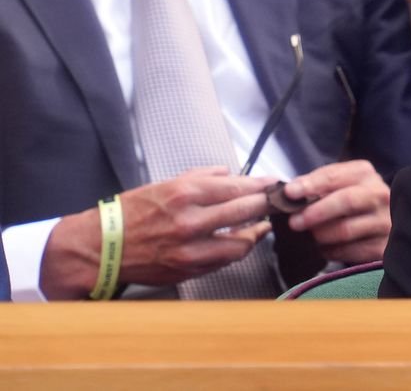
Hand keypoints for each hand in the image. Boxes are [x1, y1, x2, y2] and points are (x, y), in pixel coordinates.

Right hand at [42, 167, 276, 298]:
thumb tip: (228, 172)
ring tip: (262, 225)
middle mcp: (190, 222)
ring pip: (240, 243)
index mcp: (184, 194)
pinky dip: (235, 250)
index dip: (261, 186)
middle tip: (277, 201)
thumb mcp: (163, 184)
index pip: (236, 187)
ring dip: (256, 233)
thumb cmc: (130, 213)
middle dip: (266, 205)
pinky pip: (223, 261)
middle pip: (245, 212)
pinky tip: (240, 241)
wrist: (99, 248)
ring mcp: (190, 250)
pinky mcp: (187, 270)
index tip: (275, 183)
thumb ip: (200, 176)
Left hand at [283, 160, 389, 263]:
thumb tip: (288, 193)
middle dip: (316, 212)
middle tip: (293, 222)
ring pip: (346, 230)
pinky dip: (330, 251)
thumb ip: (314, 186)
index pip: (334, 176)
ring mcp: (384, 221)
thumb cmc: (348, 200)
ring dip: (320, 235)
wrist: (378, 221)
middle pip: (346, 201)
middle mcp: (379, 194)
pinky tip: (322, 249)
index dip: (311, 185)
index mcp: (364, 173)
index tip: (289, 193)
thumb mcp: (336, 185)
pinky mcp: (382, 246)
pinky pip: (349, 251)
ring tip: (307, 238)